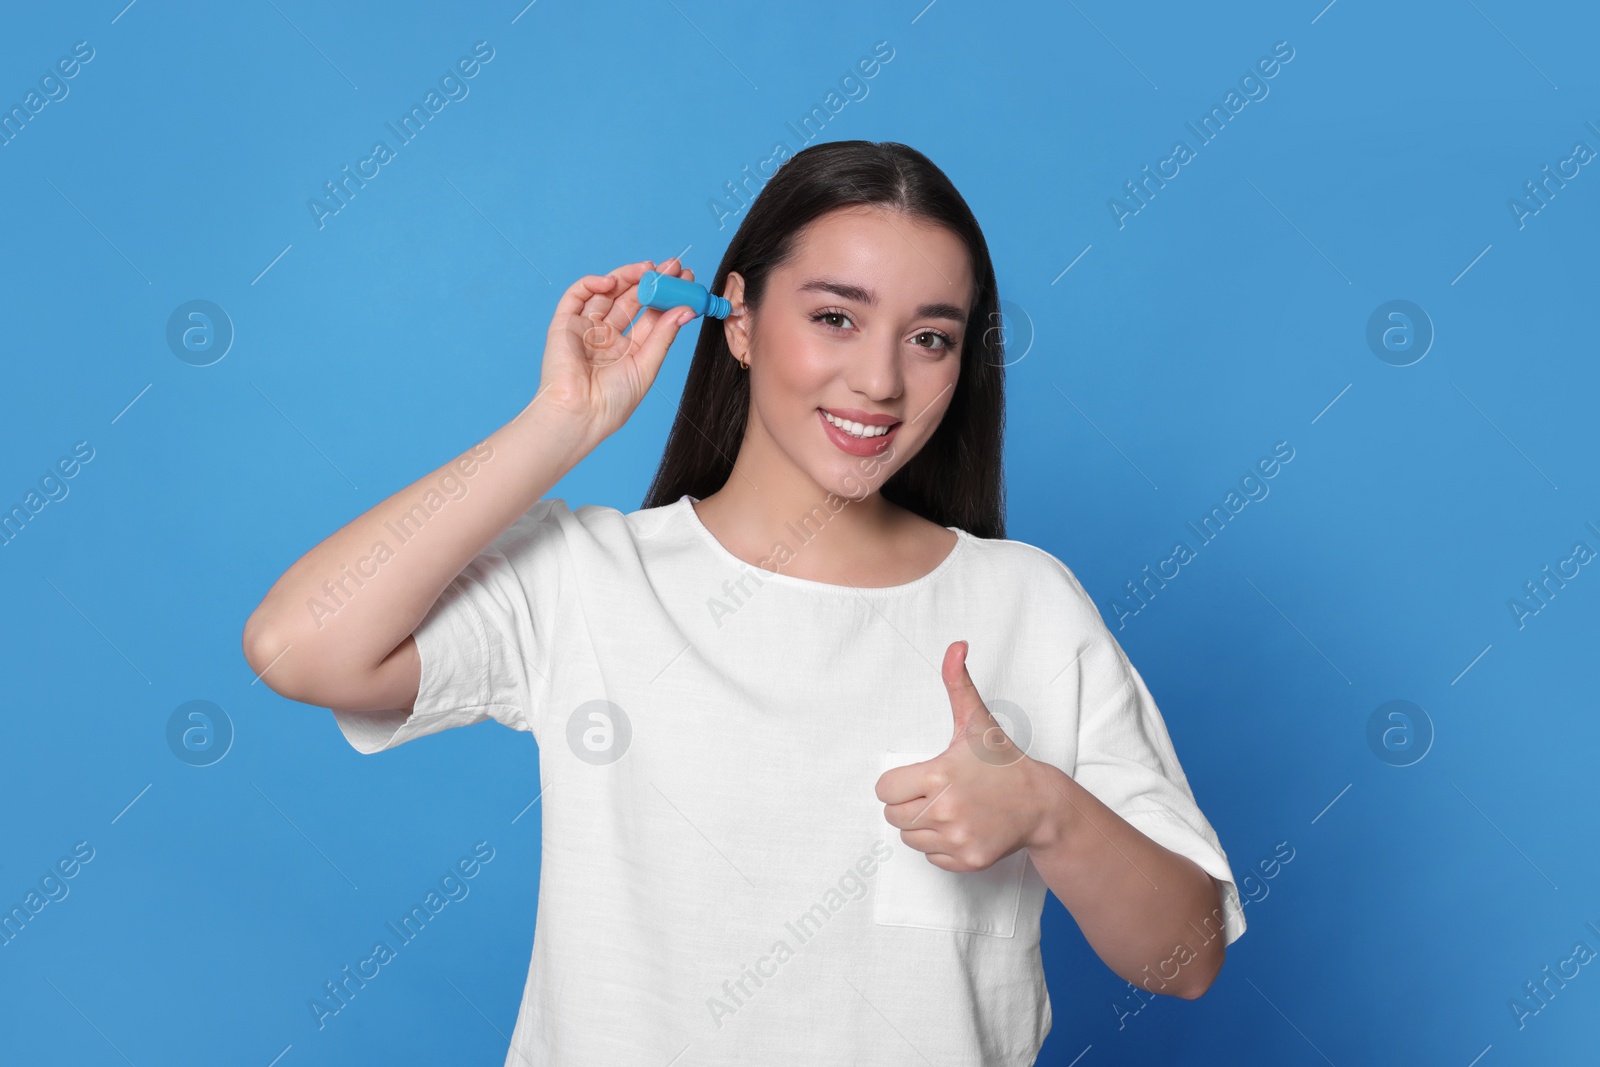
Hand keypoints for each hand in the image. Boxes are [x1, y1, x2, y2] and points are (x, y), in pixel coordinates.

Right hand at [533, 257, 698, 445]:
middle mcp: (608, 336)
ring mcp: (587, 328)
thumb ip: (663, 336)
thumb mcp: (646, 366)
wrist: (580, 416)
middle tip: (672, 266)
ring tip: (647, 268)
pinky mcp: (565, 324)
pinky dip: (592, 283)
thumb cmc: (612, 403)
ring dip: (627, 276)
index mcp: (629, 349)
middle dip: (651, 281)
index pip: (650, 315)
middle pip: (631, 299)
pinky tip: (612, 281)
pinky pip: (577, 296)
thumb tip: (686, 310)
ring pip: (607, 293)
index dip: (667, 296)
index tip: (686, 280)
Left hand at [876, 641, 1060, 872]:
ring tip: (949, 807)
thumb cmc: (1002, 761)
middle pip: (893, 816)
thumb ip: (958, 682)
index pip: (884, 789)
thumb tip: (956, 646)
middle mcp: (945, 810)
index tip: (920, 776)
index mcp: (939, 776)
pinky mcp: (967, 860)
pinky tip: (961, 826)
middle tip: (935, 792)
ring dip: (922, 825)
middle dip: (908, 803)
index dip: (898, 782)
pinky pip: (930, 857)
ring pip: (909, 838)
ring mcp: (957, 839)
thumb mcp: (976, 720)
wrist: (1041, 804)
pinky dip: (940, 845)